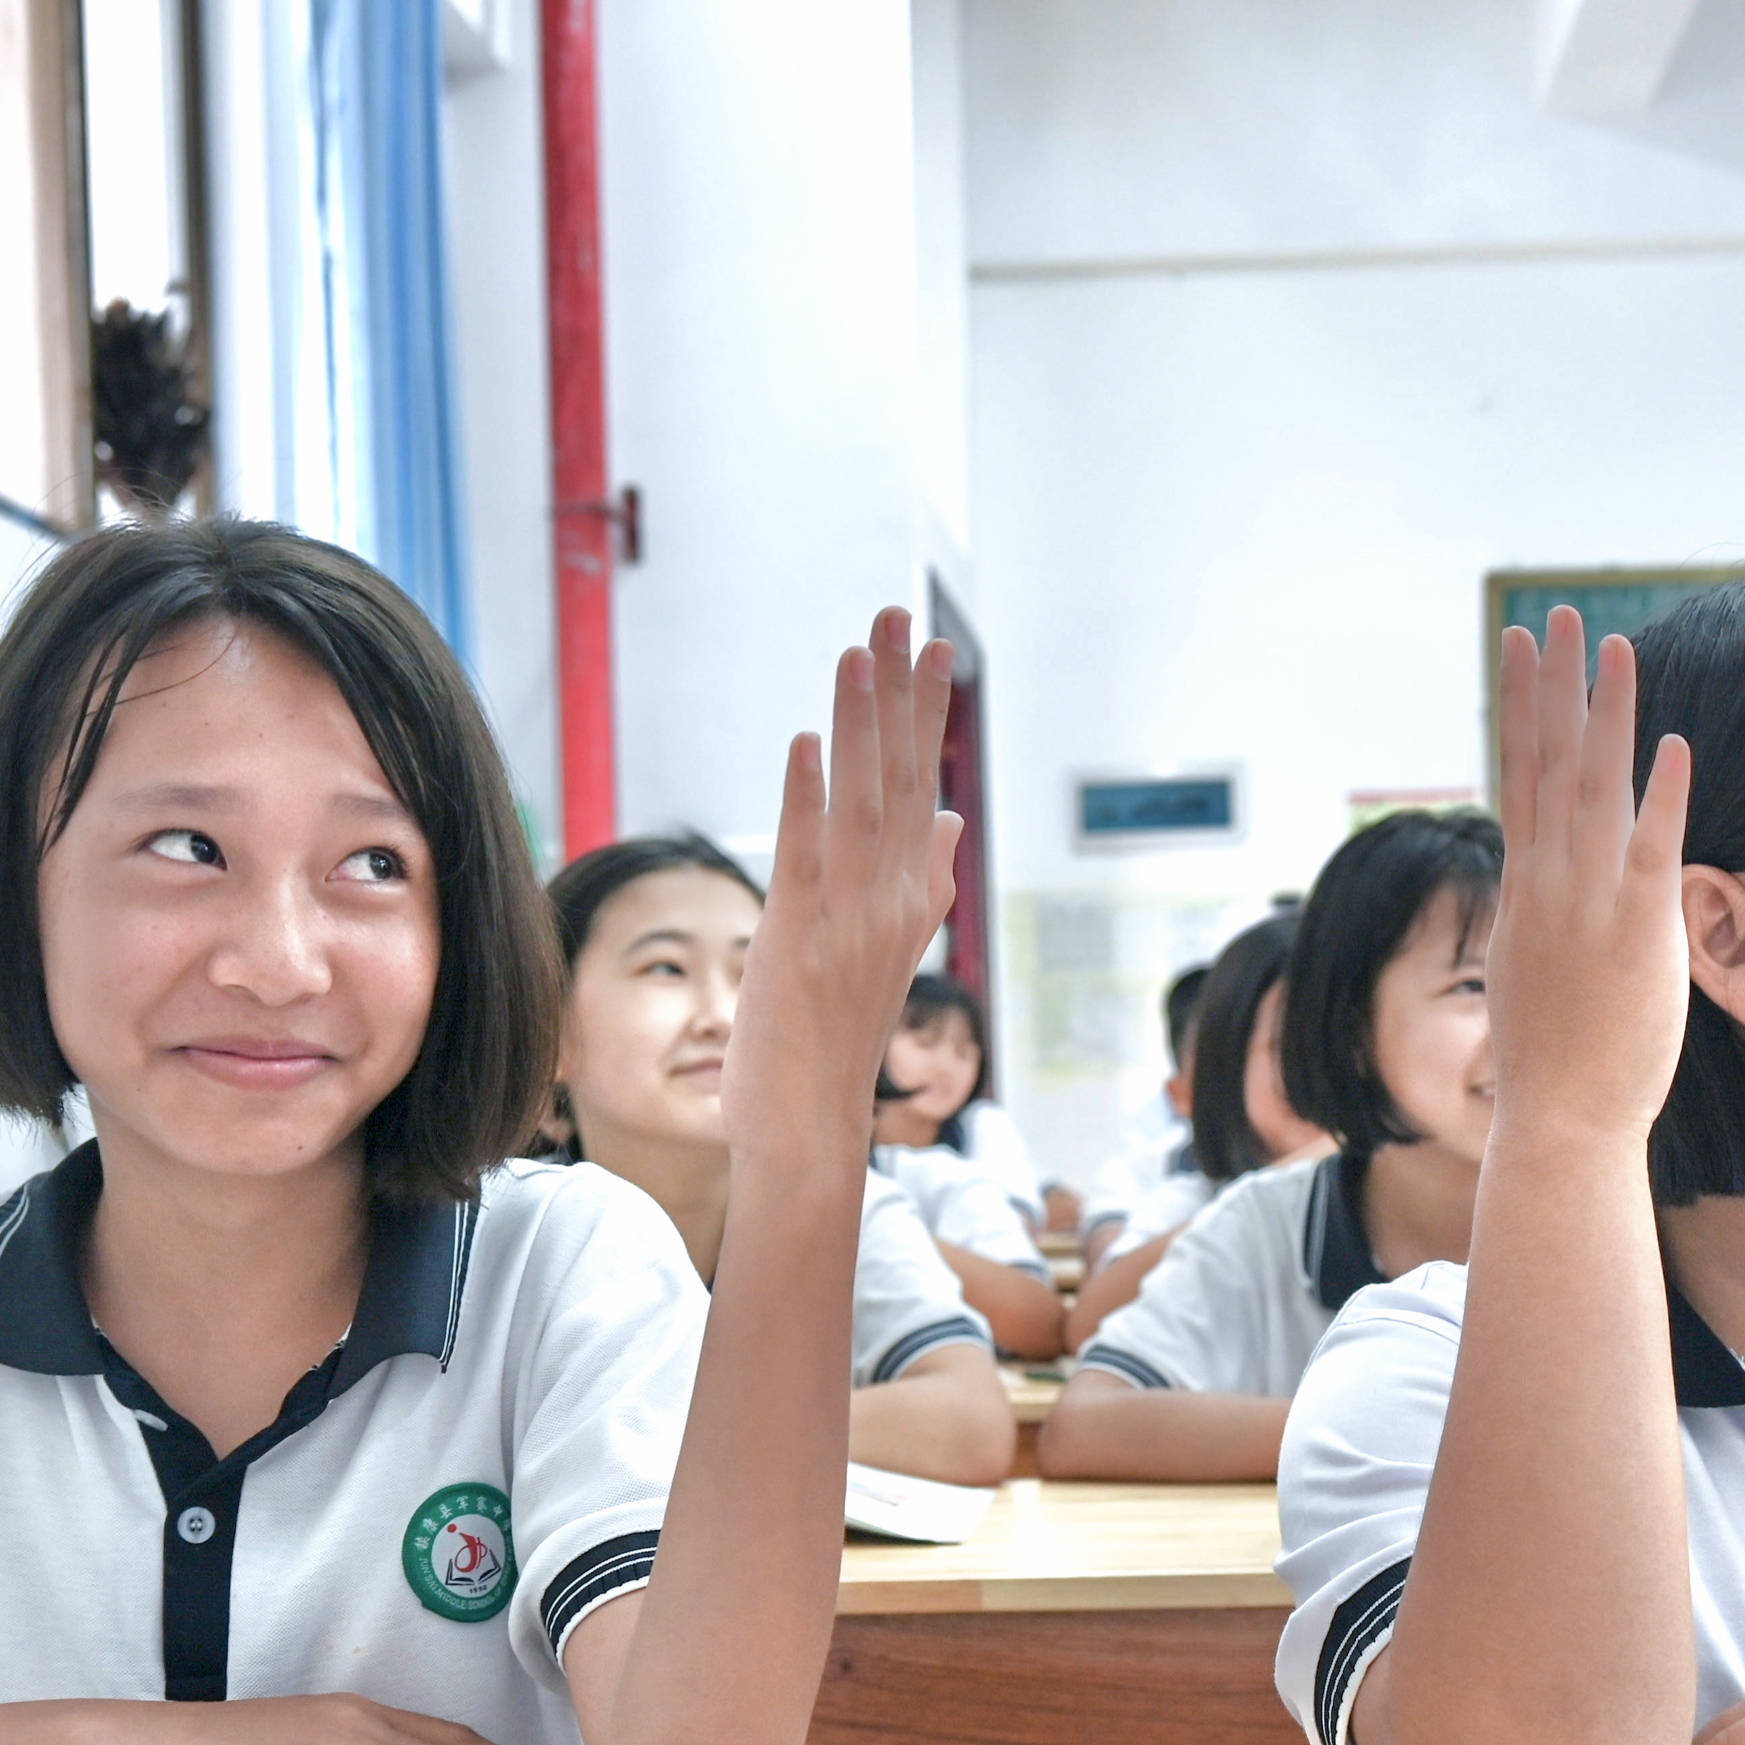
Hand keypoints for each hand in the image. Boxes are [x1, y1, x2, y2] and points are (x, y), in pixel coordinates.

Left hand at [725, 609, 962, 1167]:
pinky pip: (805, 855)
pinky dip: (806, 797)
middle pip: (900, 778)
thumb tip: (945, 820)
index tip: (932, 649)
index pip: (921, 785)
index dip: (925, 715)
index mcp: (909, 898)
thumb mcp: (884, 952)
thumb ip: (920, 882)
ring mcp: (849, 921)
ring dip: (858, 725)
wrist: (809, 1128)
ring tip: (858, 653)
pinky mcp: (799, 940)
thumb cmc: (830, 1042)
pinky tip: (806, 742)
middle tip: (897, 616)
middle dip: (899, 693)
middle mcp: (890, 901)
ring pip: (860, 803)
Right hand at [1486, 605, 1693, 1140]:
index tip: (1519, 648)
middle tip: (1551, 615)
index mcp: (1526, 888)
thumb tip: (1548, 888)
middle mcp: (1549, 883)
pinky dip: (1659, 797)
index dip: (1521, 706)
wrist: (1560, 1121)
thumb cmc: (1554, 1062)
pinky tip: (1672, 745)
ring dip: (1604, 715)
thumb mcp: (1535, 972)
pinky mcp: (1637, 933)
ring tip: (1615, 648)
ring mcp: (1589, 904)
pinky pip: (1650, 851)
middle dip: (1550, 684)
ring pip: (1593, 790)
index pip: (1519, 775)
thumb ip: (1546, 916)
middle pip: (1546, 762)